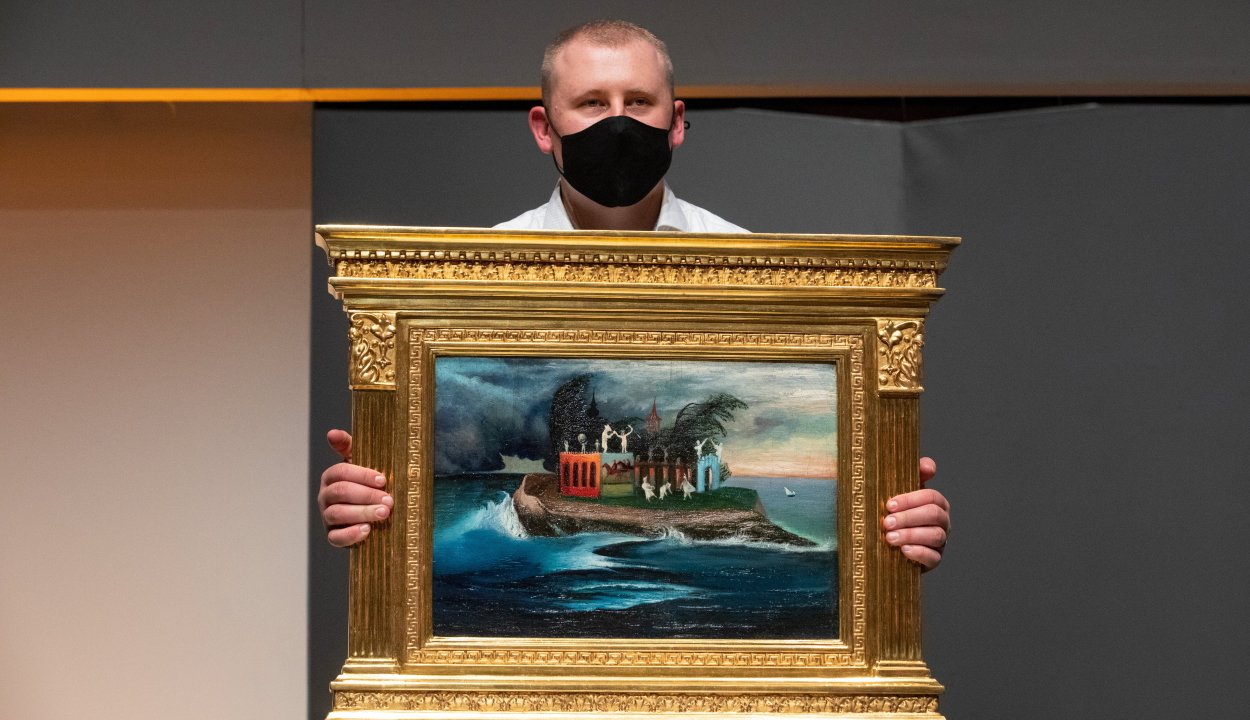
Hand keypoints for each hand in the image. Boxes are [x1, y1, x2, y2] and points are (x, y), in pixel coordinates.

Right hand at [318, 429, 392, 547]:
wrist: (371, 512)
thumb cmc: (366, 484)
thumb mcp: (360, 463)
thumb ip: (348, 446)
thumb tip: (332, 433)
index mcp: (331, 477)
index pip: (341, 472)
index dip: (362, 475)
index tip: (383, 480)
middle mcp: (325, 496)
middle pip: (341, 493)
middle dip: (366, 495)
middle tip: (389, 500)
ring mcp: (327, 517)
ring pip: (338, 514)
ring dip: (362, 513)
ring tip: (384, 513)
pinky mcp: (332, 536)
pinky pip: (335, 538)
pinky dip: (350, 534)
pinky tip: (367, 530)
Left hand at [883, 456, 949, 570]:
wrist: (886, 543)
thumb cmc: (894, 512)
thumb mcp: (899, 491)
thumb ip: (912, 474)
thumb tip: (929, 466)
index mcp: (936, 503)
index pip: (931, 497)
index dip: (911, 499)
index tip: (889, 504)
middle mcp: (943, 521)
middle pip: (934, 515)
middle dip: (909, 517)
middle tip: (887, 523)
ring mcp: (941, 541)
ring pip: (935, 536)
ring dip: (911, 535)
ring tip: (890, 538)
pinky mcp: (934, 560)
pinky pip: (934, 557)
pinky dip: (919, 553)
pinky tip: (903, 551)